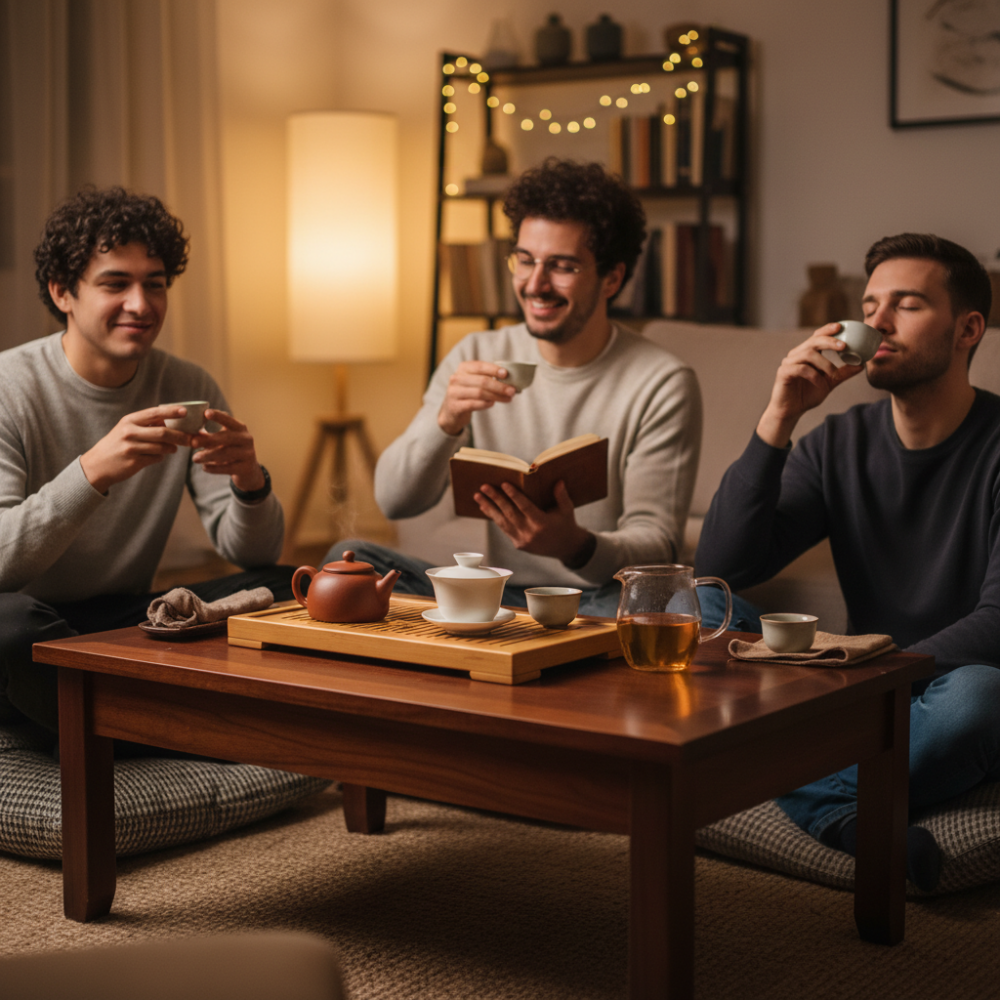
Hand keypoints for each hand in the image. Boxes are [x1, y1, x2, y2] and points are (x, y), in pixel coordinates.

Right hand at [80, 404, 194, 493]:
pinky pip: (157, 458)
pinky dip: (161, 457)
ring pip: (162, 447)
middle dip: (180, 436)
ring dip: (172, 448)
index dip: (171, 412)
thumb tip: (171, 422)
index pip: (154, 413)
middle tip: (191, 438)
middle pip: (163, 432)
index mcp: (129, 420)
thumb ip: (146, 424)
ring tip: (173, 448)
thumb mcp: (127, 429)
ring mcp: (131, 448)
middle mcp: (129, 432)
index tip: (185, 411)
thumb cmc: (117, 444)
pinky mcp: (134, 462)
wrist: (97, 465)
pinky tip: (156, 456)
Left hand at [190, 409, 265, 491]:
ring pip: (226, 454)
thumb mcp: (223, 440)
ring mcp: (247, 454)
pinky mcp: (245, 468)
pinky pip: (228, 468)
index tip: (206, 413)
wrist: (248, 470)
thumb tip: (187, 431)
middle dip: (209, 440)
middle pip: (226, 438)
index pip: (229, 420)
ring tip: (194, 458)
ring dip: (208, 455)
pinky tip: (204, 467)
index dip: (218, 416)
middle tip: (193, 442)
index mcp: (240, 428)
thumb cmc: (230, 450)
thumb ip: (208, 435)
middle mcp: (246, 439)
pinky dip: (214, 468)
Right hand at [437, 361, 515, 435]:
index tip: (506, 374)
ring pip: (480, 393)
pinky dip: (486, 404)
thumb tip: (510, 379)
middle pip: (482, 381)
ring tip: (508, 398)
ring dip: (496, 396)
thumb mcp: (475, 382)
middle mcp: (456, 378)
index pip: (480, 366)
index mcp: (463, 368)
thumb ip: (488, 378)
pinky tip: (493, 403)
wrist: (451, 412)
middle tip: (512, 390)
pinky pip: (474, 404)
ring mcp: (454, 392)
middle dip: (500, 386)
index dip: (493, 369)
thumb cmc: (468, 393)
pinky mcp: (455, 406)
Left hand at [475, 480, 592, 564]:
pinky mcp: (518, 544)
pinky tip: (485, 507)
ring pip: (502, 522)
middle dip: (495, 498)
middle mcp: (530, 533)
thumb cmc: (566, 524)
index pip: (525, 507)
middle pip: (509, 513)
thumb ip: (561, 496)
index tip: (503, 484)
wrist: (566, 548)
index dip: (514, 495)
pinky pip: (504, 528)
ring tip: (478, 496)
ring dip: (489, 508)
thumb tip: (558, 481)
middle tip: (484, 487)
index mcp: (542, 523)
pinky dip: (494, 517)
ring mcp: (522, 540)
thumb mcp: (567, 510)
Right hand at [756, 323, 864, 447]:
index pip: (817, 336)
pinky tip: (820, 384)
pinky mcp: (783, 373)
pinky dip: (814, 375)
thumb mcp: (829, 382)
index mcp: (806, 353)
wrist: (791, 411)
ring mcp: (788, 363)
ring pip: (808, 354)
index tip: (841, 326)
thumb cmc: (807, 395)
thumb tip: (861, 364)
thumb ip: (843, 373)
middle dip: (829, 341)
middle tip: (843, 346)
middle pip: (813, 341)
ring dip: (824, 363)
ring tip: (833, 374)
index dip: (827, 330)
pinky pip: (801, 369)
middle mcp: (796, 355)